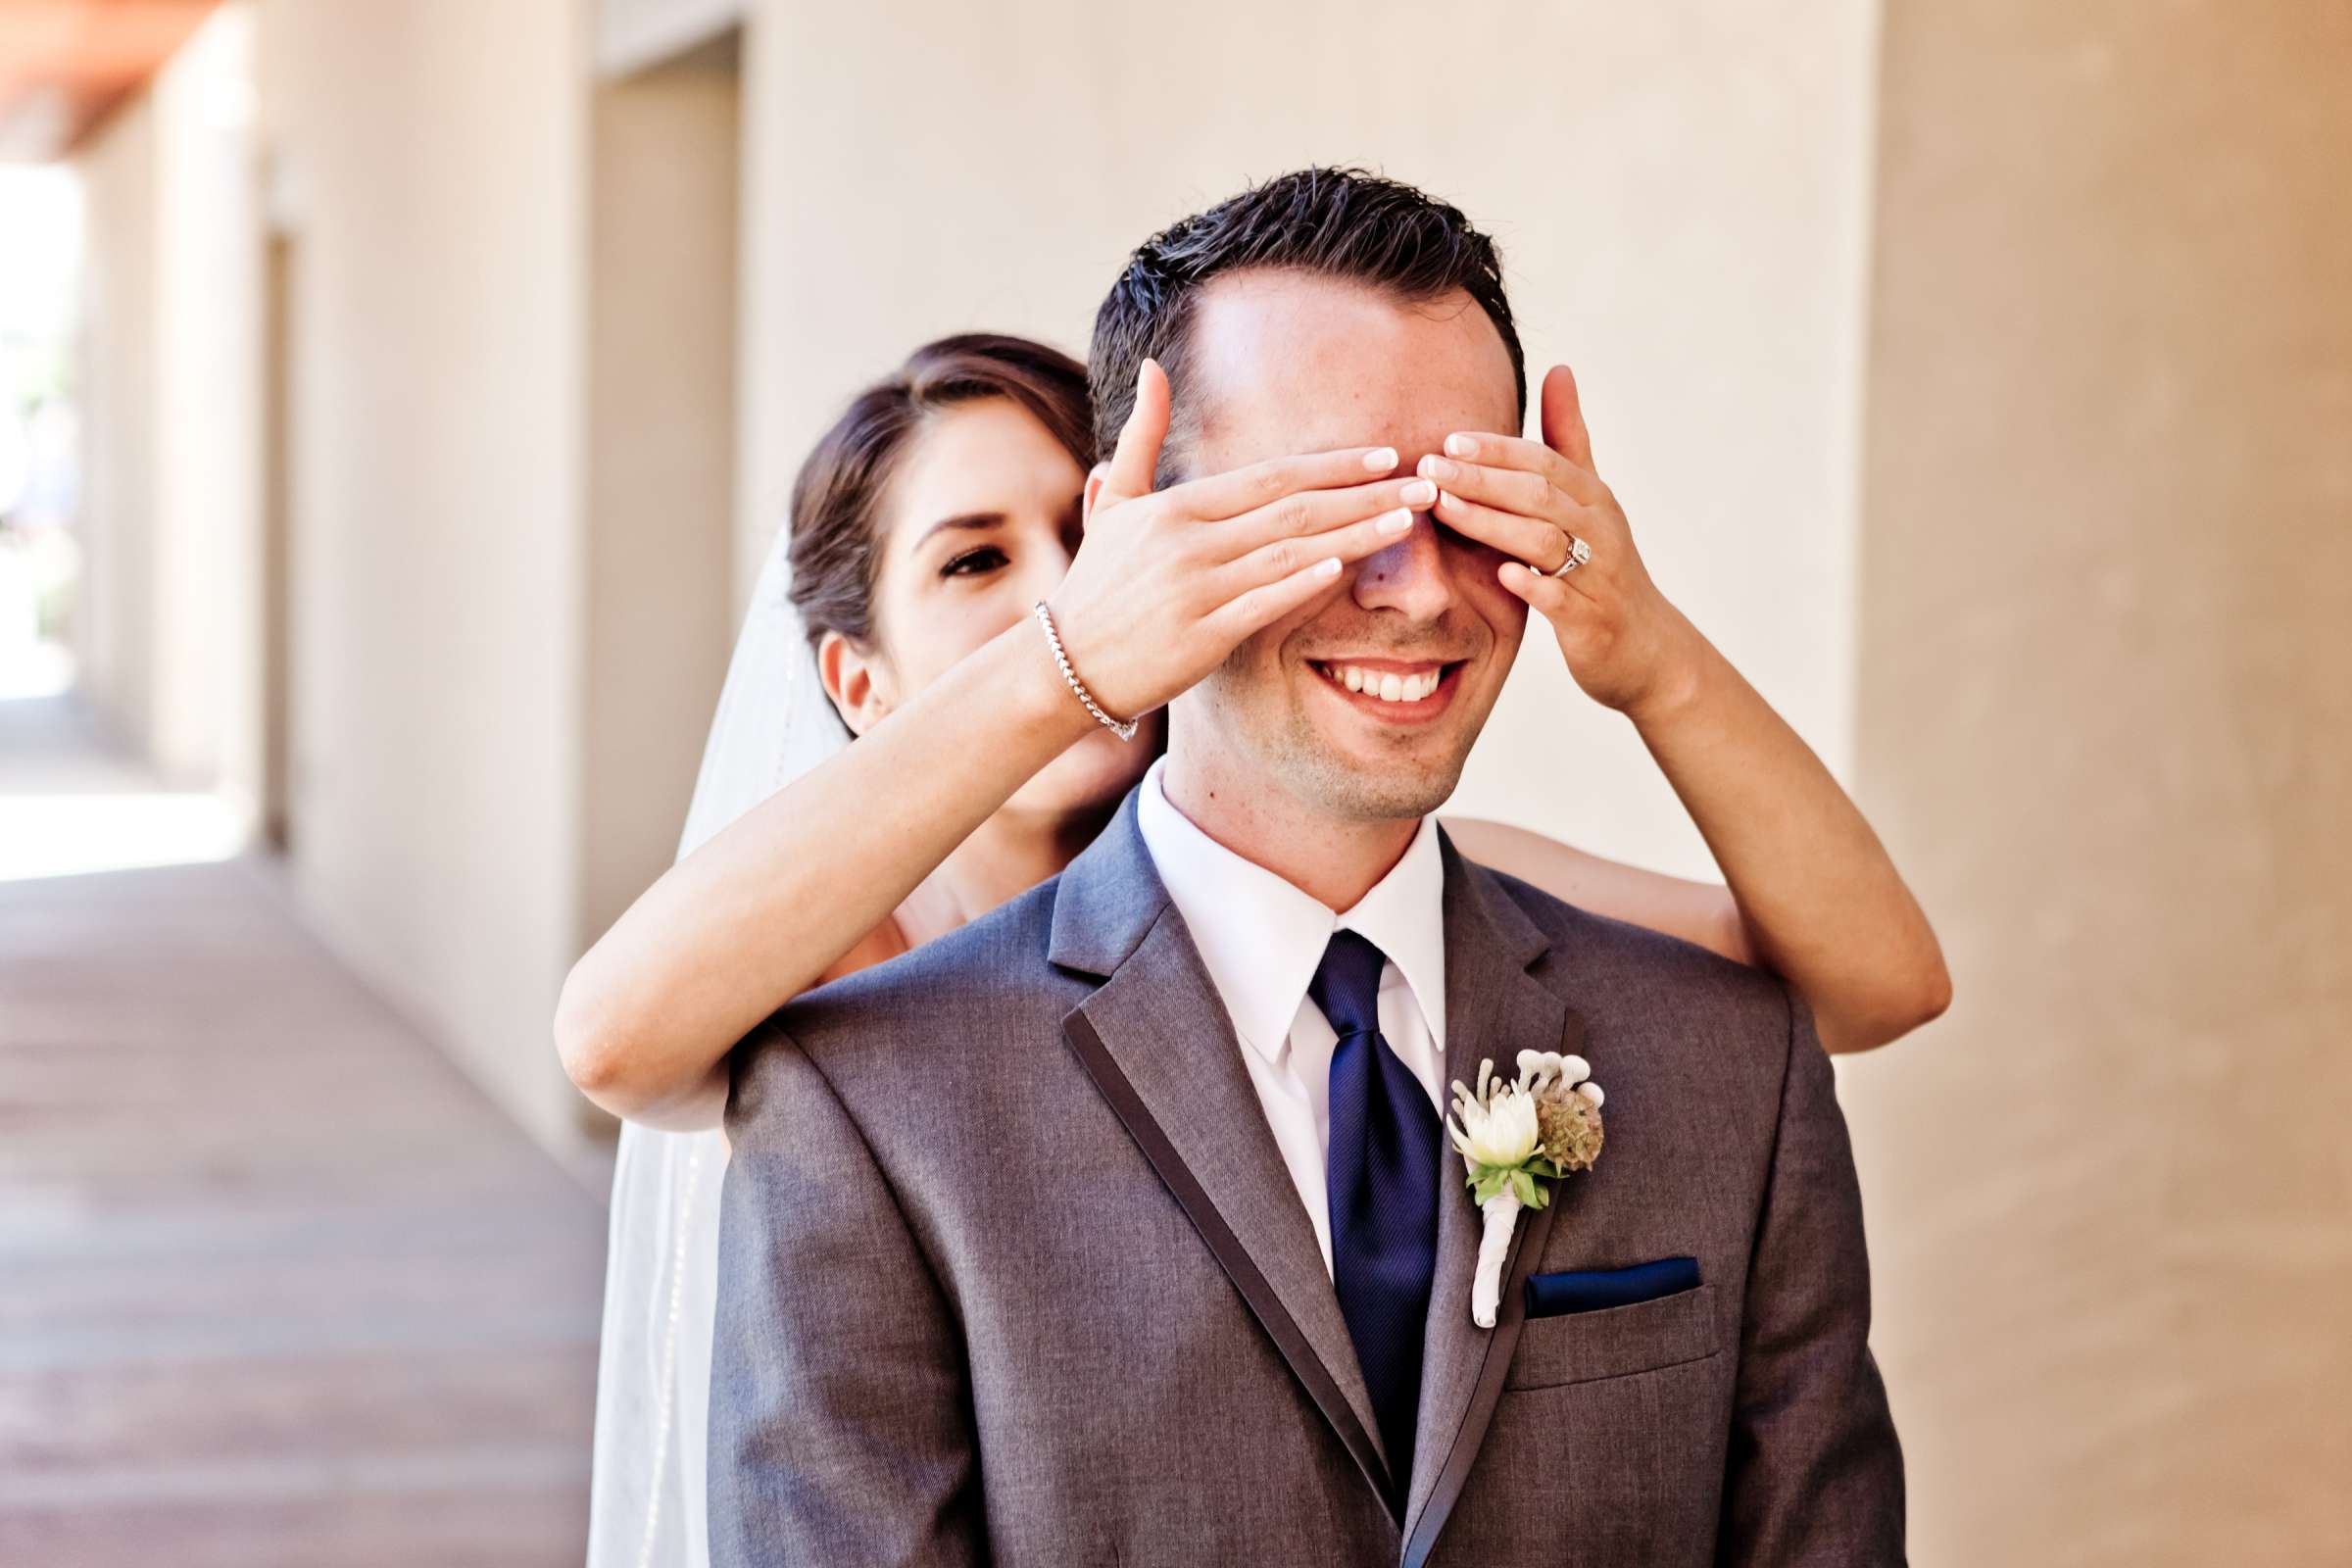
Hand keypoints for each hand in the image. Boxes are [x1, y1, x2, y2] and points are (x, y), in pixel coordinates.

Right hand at [1049, 358, 1435, 719]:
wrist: (1063, 663)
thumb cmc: (1097, 585)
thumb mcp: (1115, 502)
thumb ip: (1142, 435)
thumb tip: (1155, 366)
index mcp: (1177, 507)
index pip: (1270, 476)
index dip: (1332, 465)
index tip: (1385, 456)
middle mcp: (1189, 540)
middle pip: (1293, 508)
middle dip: (1364, 493)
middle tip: (1422, 482)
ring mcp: (1195, 587)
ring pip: (1290, 551)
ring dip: (1355, 533)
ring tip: (1407, 520)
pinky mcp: (1200, 635)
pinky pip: (1263, 602)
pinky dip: (1305, 582)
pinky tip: (1346, 566)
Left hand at [1421, 364, 1703, 719]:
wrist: (1646, 648)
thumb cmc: (1604, 566)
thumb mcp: (1591, 498)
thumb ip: (1569, 437)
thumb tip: (1559, 367)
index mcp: (1592, 497)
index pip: (1543, 462)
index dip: (1497, 449)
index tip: (1448, 440)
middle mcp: (1599, 529)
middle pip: (1539, 494)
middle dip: (1482, 478)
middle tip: (1429, 469)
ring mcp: (1597, 576)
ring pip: (1544, 541)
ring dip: (1492, 523)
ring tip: (1446, 509)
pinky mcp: (1592, 622)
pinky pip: (1561, 600)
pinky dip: (1533, 586)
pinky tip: (1501, 575)